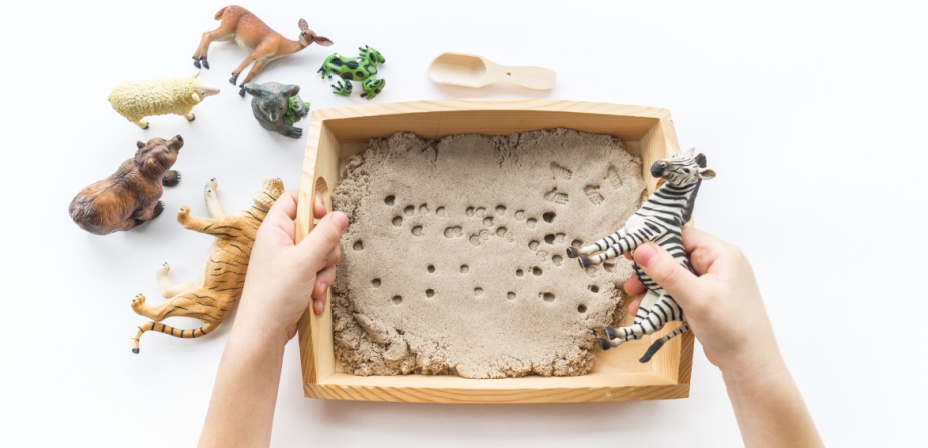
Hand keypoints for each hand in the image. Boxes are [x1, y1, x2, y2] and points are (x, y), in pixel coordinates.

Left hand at [238, 191, 347, 341]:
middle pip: (316, 229)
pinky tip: (314, 300)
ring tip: (315, 288)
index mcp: (275, 229)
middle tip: (319, 263)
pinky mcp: (296, 279)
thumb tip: (341, 216)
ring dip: (324, 272)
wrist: (263, 333)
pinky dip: (320, 286)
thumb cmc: (273, 296)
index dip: (313, 204)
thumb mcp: (305, 261)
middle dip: (326, 250)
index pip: (294, 199)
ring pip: (321, 254)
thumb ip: (325, 236)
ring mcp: (289, 261)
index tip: (326, 218)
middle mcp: (281, 242)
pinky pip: (318, 273)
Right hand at [623, 227, 781, 377]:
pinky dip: (664, 303)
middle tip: (631, 286)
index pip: (682, 236)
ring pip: (674, 278)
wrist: (750, 365)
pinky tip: (650, 315)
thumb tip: (641, 248)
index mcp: (721, 255)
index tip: (631, 252)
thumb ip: (667, 272)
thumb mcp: (696, 297)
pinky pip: (680, 294)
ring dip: (653, 291)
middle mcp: (718, 265)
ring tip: (636, 306)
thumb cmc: (732, 329)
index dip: (655, 242)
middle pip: (674, 257)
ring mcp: (712, 284)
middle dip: (650, 273)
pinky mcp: (707, 301)